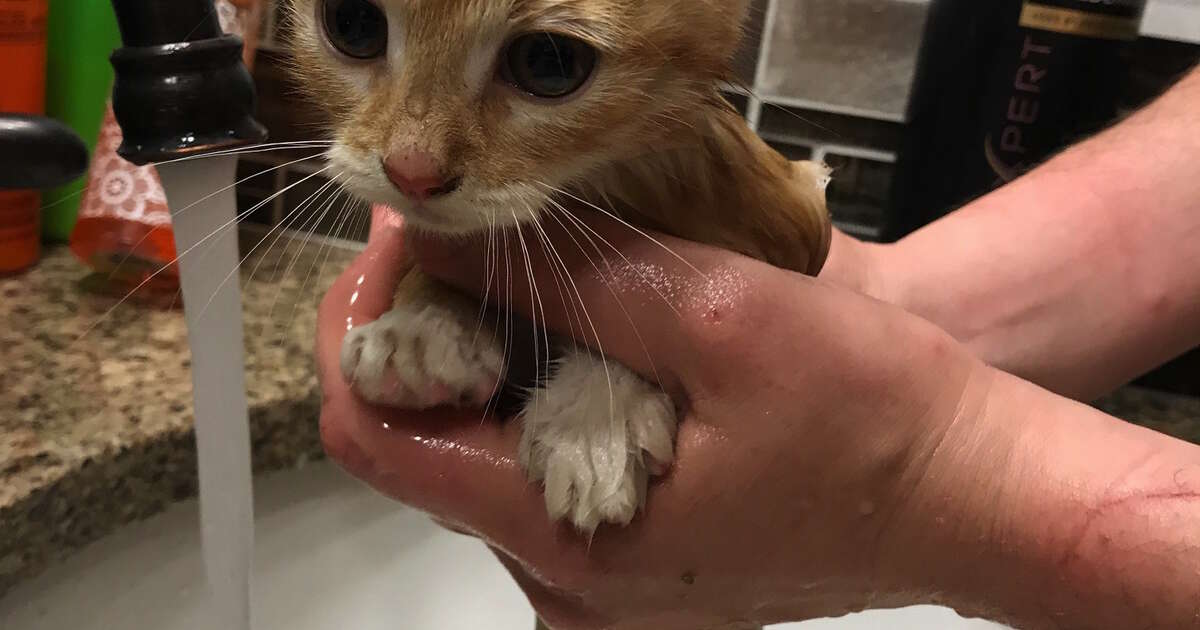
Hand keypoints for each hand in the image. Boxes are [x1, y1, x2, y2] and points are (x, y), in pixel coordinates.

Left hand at [317, 206, 998, 628]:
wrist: (966, 496)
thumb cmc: (874, 422)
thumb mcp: (719, 317)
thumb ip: (570, 282)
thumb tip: (445, 241)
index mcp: (564, 535)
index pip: (378, 437)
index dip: (366, 327)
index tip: (407, 249)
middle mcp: (566, 581)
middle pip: (431, 444)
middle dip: (441, 334)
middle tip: (497, 247)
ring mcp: (599, 582)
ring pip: (487, 456)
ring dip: (500, 365)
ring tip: (562, 290)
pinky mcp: (634, 564)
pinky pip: (543, 476)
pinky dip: (545, 402)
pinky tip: (601, 350)